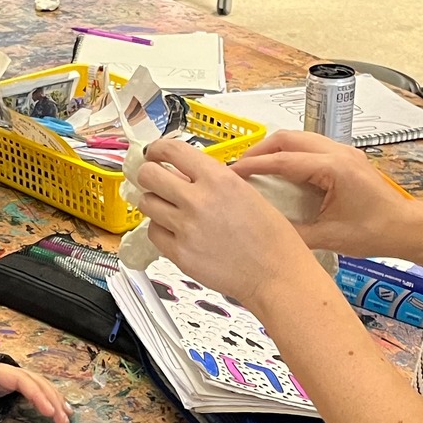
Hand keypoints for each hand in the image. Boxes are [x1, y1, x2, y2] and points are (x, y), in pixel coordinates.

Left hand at [0, 351, 71, 422]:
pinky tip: (56, 409)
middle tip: (64, 420)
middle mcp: (5, 372)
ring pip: (37, 386)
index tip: (49, 411)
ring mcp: (6, 380)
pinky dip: (46, 399)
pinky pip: (31, 392)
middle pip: (36, 383)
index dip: (38, 395)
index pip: (23, 380)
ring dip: (54, 400)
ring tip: (67, 416)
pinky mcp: (6, 388)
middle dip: (52, 400)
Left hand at [134, 138, 312, 309]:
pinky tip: (174, 230)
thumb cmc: (271, 238)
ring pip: (147, 203)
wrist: (276, 274)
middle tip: (155, 180)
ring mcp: (186, 228)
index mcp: (219, 179)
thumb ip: (213, 182)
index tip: (154, 153)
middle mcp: (199, 200)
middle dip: (149, 175)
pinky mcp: (180, 254)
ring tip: (168, 208)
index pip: (172, 150)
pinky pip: (153, 232)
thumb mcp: (247, 193)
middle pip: (149, 175)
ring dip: (154, 202)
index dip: (157, 149)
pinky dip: (160, 229)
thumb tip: (185, 176)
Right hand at [232, 131, 415, 256]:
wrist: (405, 229)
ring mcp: (343, 152)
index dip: (254, 165)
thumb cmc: (377, 232)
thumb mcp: (329, 237)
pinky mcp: (345, 158)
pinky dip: (290, 154)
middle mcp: (339, 153)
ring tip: (255, 168)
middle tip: (240, 168)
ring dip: (275, 150)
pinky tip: (280, 172)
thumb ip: (294, 233)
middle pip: (288, 138)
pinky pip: (310, 147)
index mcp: (335, 169)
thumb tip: (265, 229)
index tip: (233, 172)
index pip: (284, 160)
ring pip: (299, 138)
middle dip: (260, 150)